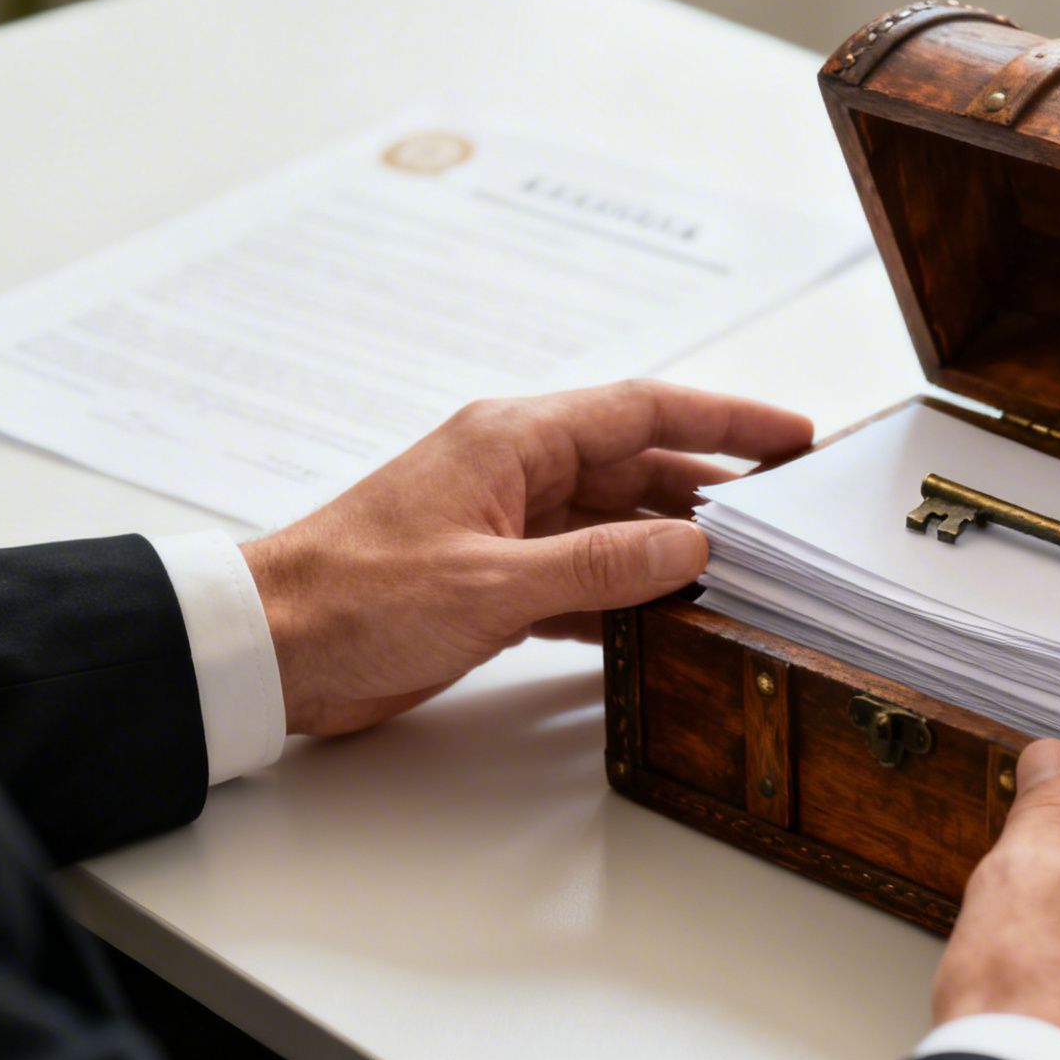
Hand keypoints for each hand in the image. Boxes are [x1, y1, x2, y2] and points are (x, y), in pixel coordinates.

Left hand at [240, 380, 811, 736]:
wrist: (266, 649)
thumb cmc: (353, 596)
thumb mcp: (492, 583)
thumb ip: (601, 564)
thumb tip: (691, 544)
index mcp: (514, 440)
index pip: (645, 410)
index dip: (726, 418)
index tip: (792, 435)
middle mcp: (515, 472)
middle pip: (638, 466)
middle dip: (713, 487)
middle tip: (785, 514)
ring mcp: (504, 527)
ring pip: (615, 524)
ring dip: (673, 545)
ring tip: (743, 569)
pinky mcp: (492, 580)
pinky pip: (582, 574)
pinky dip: (626, 591)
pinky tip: (667, 614)